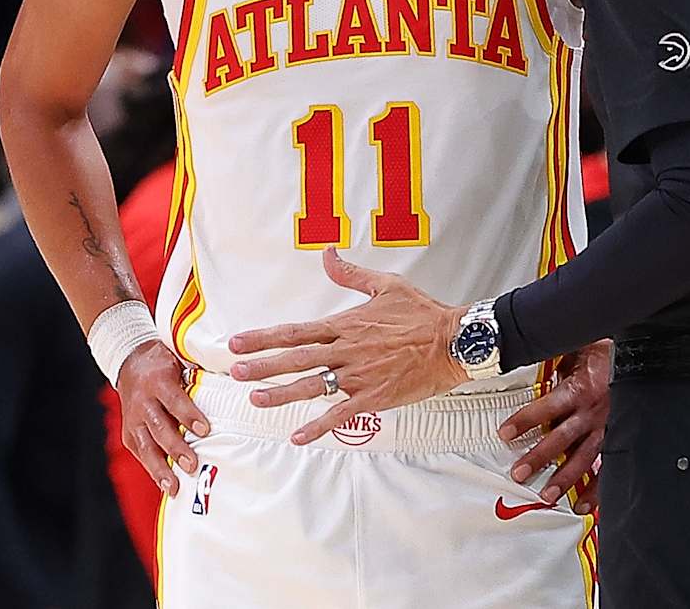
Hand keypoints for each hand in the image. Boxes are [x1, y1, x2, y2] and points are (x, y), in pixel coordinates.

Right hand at [118, 340, 211, 496]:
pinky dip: (152, 470)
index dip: (188, 415)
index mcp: (158, 381)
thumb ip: (199, 371)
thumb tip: (232, 379)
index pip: (174, 400)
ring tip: (174, 487)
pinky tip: (165, 485)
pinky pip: (141, 453)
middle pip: (160, 427)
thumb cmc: (164, 362)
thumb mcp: (180, 358)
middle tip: (192, 465)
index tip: (205, 430)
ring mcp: (133, 419)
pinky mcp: (128, 433)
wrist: (130, 362)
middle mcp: (142, 401)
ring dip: (160, 468)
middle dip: (176, 448)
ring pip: (146, 446)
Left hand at [229, 249, 464, 444]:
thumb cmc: (423, 313)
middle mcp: (347, 350)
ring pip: (313, 386)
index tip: (238, 343)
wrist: (454, 341)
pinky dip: (319, 426)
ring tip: (256, 400)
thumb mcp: (386, 286)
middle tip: (234, 373)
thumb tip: (327, 253)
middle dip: (262, 366)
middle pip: (296, 359)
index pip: (296, 331)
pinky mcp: (375, 397)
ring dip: (282, 394)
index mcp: (346, 324)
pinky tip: (299, 436)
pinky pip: (341, 414)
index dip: (264, 337)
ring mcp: (359, 376)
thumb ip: (351, 274)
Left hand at [497, 341, 609, 512]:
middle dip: (540, 457)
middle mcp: (593, 413)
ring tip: (547, 495)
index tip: (505, 433)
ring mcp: (607, 429)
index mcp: (581, 389)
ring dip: (565, 479)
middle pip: (562, 438)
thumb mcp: (578, 347)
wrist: (645, 359)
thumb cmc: (606, 353)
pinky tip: (584, 505)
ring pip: (584, 458)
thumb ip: (555, 357)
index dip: (526, 420)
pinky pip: (608, 467)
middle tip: (519, 473)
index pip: (548, 407)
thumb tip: (525, 352)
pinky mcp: (618, 439)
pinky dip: (597, 489)